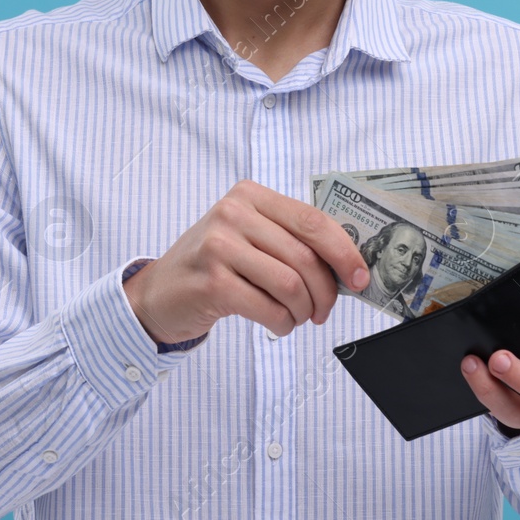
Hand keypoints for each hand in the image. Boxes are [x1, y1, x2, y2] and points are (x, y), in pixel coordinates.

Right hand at [123, 180, 369, 343]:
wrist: (159, 293)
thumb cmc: (213, 265)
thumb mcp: (248, 236)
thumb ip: (290, 240)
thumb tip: (347, 265)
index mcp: (250, 196)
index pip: (313, 220)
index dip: (344, 252)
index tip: (360, 277)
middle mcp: (233, 214)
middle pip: (305, 256)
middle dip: (326, 292)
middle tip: (324, 311)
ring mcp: (219, 247)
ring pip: (290, 284)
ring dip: (303, 311)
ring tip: (296, 317)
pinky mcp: (212, 282)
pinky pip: (269, 308)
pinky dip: (282, 323)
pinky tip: (277, 324)